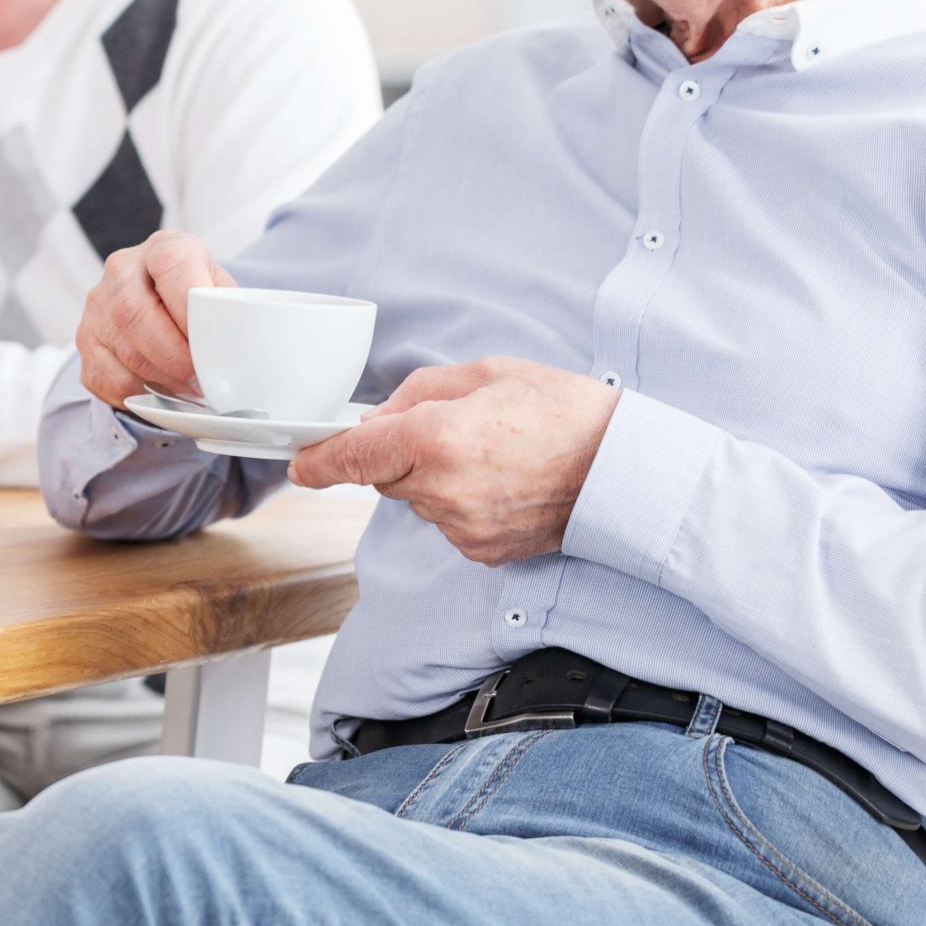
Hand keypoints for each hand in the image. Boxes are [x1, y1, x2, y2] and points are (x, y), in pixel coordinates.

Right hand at [75, 229, 232, 407]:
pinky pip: (105, 376)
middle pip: (133, 311)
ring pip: (122, 349)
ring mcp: (97, 304)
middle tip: (199, 380)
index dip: (188, 308)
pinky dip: (136, 392)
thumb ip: (228, 314)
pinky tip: (158, 390)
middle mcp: (123, 269)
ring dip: (160, 378)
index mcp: (164, 247)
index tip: (209, 343)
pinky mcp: (85, 340)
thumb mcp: (222, 293)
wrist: (166, 303)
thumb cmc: (198, 300)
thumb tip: (236, 353)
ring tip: (187, 389)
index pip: (170, 264)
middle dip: (172, 356)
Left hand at [287, 357, 620, 566]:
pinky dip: (459, 502)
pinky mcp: (481, 551)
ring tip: (491, 455)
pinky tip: (501, 483)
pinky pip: (446, 522)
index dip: (318, 459)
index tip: (299, 462)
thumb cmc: (563, 412)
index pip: (352, 456)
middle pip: (384, 475)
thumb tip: (378, 418)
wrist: (625, 471)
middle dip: (399, 452)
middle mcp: (440, 490)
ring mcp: (460, 526)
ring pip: (416, 499)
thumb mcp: (485, 374)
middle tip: (453, 429)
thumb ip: (417, 393)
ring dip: (433, 477)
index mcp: (435, 439)